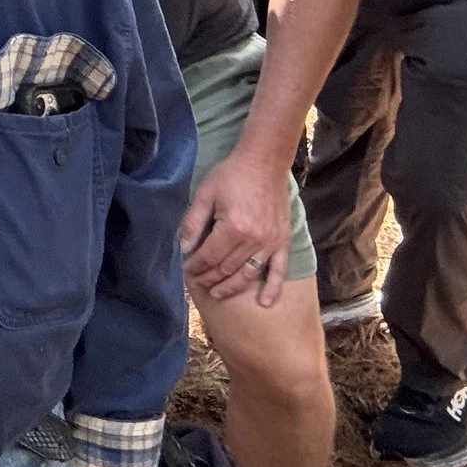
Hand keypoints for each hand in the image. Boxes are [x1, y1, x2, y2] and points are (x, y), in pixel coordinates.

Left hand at [180, 148, 289, 305]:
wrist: (264, 163)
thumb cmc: (231, 175)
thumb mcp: (205, 194)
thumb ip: (192, 223)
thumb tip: (184, 249)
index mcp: (233, 227)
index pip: (209, 256)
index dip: (196, 266)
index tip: (186, 270)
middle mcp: (254, 239)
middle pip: (227, 268)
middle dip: (209, 278)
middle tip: (197, 282)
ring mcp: (271, 243)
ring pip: (248, 274)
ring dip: (231, 286)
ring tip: (217, 293)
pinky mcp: (282, 241)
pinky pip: (279, 270)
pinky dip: (273, 288)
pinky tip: (264, 303)